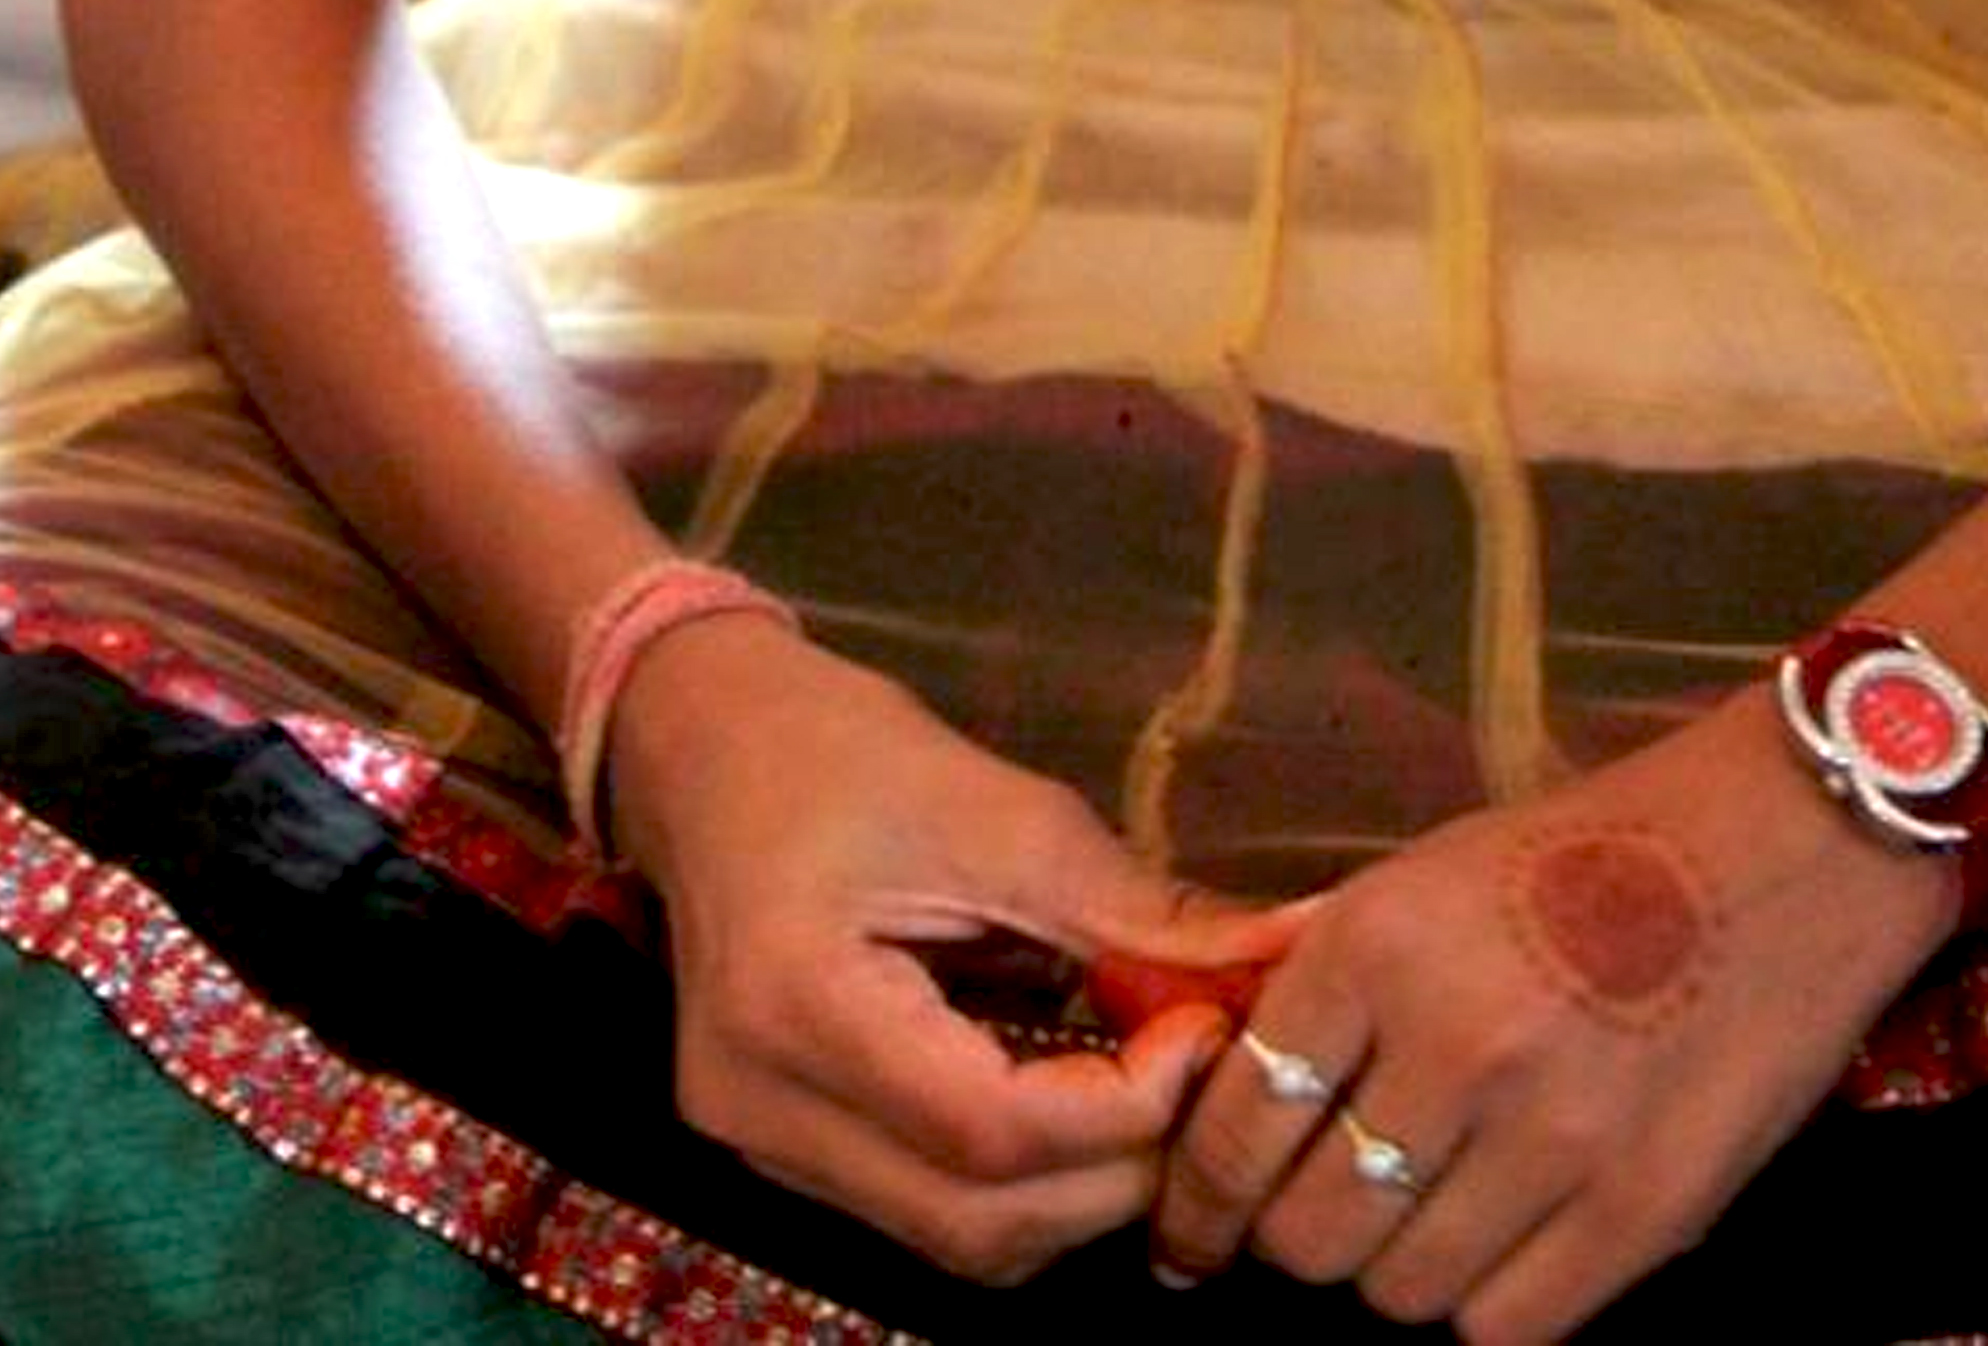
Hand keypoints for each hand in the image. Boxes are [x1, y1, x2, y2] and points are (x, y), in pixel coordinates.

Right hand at [605, 614, 1297, 1284]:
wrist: (701, 748)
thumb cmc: (841, 752)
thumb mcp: (999, 808)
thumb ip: (1136, 910)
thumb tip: (1287, 955)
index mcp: (797, 1005)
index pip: (992, 1130)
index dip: (1127, 1106)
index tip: (1208, 1029)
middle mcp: (760, 1111)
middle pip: (980, 1220)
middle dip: (1122, 1168)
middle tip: (1204, 1069)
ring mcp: (761, 1148)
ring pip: (960, 1239)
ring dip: (1080, 1187)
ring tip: (1149, 1083)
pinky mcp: (782, 1152)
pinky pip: (927, 1209)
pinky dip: (1022, 1176)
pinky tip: (1075, 1095)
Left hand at [1149, 699, 1956, 1343]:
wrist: (1788, 846)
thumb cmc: (1596, 848)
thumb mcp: (1435, 878)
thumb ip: (1336, 987)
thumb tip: (1231, 1098)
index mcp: (1380, 942)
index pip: (1240, 1126)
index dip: (1199, 1204)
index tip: (1191, 1239)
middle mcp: (1454, 1045)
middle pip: (1309, 1236)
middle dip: (1299, 1237)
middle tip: (1327, 1211)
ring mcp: (1554, 1140)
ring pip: (1400, 1293)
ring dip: (1399, 1269)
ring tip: (1433, 1214)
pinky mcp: (1643, 1215)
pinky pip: (1506, 1327)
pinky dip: (1488, 1301)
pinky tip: (1509, 1240)